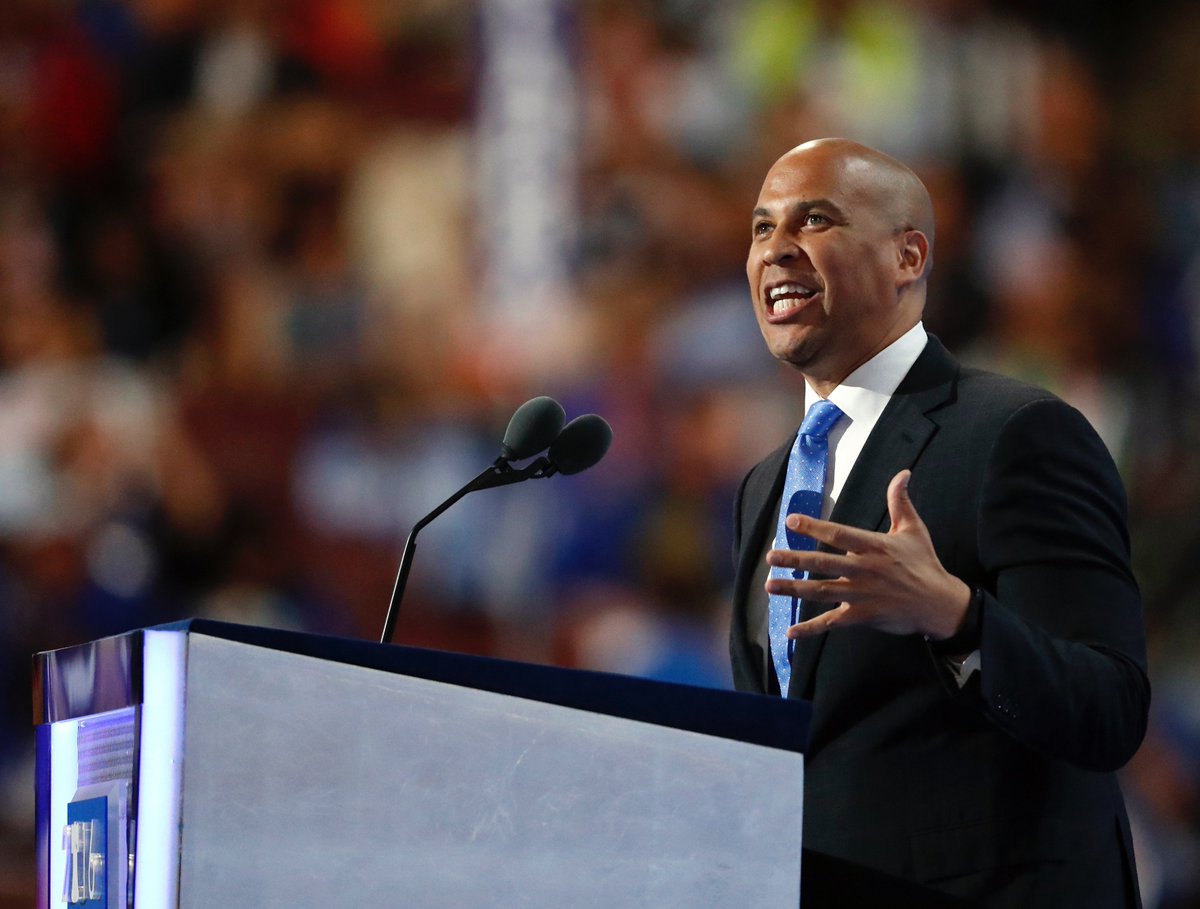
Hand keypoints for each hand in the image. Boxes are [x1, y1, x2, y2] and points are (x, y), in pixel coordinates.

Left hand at [765, 470, 970, 639]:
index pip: (838, 534)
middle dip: (794, 560)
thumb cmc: (925, 564)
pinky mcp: (863, 616)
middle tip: (770, 557)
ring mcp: (862, 595)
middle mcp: (864, 569)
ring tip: (769, 585)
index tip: (790, 521)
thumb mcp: (913, 530)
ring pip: (821, 592)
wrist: (940, 604)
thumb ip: (900, 502)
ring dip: (794, 590)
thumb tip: (903, 473)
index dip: (814, 528)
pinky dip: (811, 629)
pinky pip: (832, 622)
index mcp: (874, 546)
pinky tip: (790, 632)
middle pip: (823, 563)